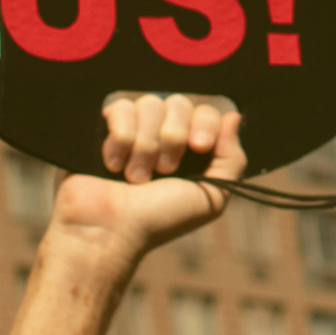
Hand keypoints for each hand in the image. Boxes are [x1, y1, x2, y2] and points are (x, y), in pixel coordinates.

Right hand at [45, 97, 247, 269]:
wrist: (111, 231)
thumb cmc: (160, 219)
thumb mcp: (211, 196)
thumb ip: (231, 159)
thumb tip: (233, 117)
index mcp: (190, 149)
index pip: (206, 111)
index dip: (205, 124)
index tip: (198, 147)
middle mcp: (162, 136)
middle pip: (179, 103)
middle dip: (174, 136)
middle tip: (165, 170)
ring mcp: (132, 131)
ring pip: (150, 104)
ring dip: (146, 144)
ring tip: (137, 176)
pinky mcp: (102, 130)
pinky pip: (119, 108)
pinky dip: (121, 138)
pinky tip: (114, 165)